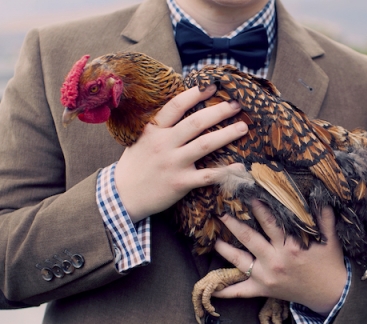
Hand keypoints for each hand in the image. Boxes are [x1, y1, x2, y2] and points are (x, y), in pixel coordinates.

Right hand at [114, 85, 246, 221]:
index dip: (196, 94)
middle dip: (219, 111)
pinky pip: (208, 175)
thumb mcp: (142, 139)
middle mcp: (164, 144)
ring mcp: (173, 163)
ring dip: (227, 134)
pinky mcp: (180, 183)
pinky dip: (225, 171)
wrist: (123, 196)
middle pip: (196, 123)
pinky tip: (240, 166)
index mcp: (155, 130)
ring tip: (243, 127)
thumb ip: (162, 127)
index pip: (177, 106)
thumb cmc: (136, 165)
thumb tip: (183, 109)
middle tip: (237, 105)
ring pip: (205, 145)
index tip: (213, 86)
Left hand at [213, 200, 347, 315]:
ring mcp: (267, 276)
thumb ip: (325, 217)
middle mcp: (276, 260)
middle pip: (249, 238)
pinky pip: (241, 291)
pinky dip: (226, 291)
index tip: (248, 195)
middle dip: (234, 224)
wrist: (331, 294)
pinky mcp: (264, 290)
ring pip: (240, 261)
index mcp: (291, 246)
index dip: (258, 208)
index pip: (270, 223)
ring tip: (213, 240)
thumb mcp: (330, 239)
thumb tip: (321, 196)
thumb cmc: (330, 263)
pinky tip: (213, 290)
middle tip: (221, 213)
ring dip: (224, 250)